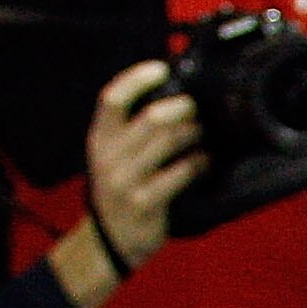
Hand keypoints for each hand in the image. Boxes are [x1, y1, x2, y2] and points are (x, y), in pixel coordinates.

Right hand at [82, 59, 200, 267]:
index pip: (112, 98)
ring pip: (169, 142)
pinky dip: (199, 162)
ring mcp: (126, 180)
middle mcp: (109, 156)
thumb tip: (168, 91)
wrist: (110, 239)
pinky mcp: (146, 202)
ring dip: (194, 132)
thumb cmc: (120, 188)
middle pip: (151, 117)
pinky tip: (206, 160)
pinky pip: (180, 173)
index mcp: (100, 138)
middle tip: (196, 106)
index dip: (136, 79)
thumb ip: (130, 128)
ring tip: (203, 132)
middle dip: (182, 106)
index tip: (161, 68)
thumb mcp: (112, 155)